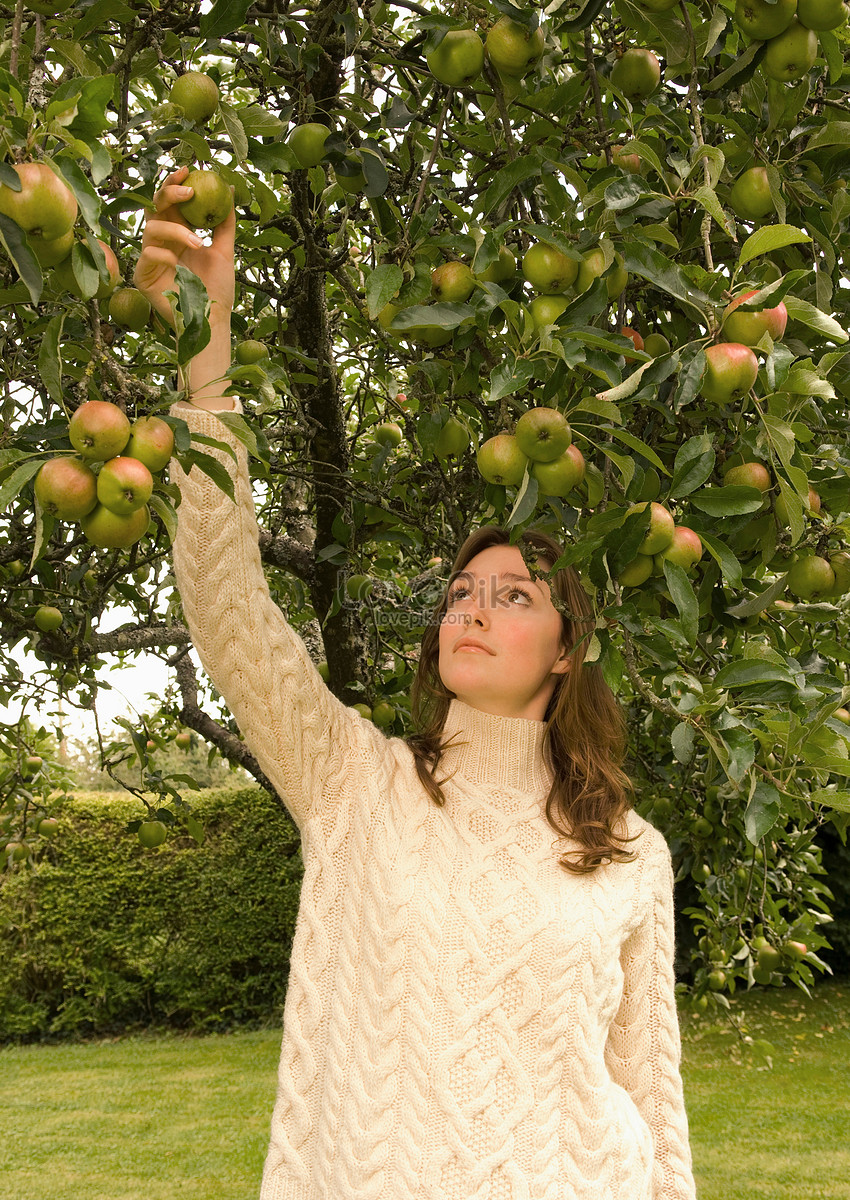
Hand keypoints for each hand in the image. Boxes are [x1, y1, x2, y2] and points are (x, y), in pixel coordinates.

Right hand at [133, 165, 235, 326]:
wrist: (212, 319)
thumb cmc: (217, 289)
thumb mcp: (225, 251)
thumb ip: (224, 223)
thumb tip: (230, 190)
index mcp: (178, 232)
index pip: (171, 202)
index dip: (175, 183)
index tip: (189, 170)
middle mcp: (162, 242)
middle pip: (155, 207)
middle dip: (169, 194)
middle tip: (189, 192)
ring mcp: (151, 257)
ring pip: (152, 229)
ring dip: (177, 231)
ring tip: (198, 243)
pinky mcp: (143, 276)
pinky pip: (148, 255)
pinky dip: (165, 254)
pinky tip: (179, 264)